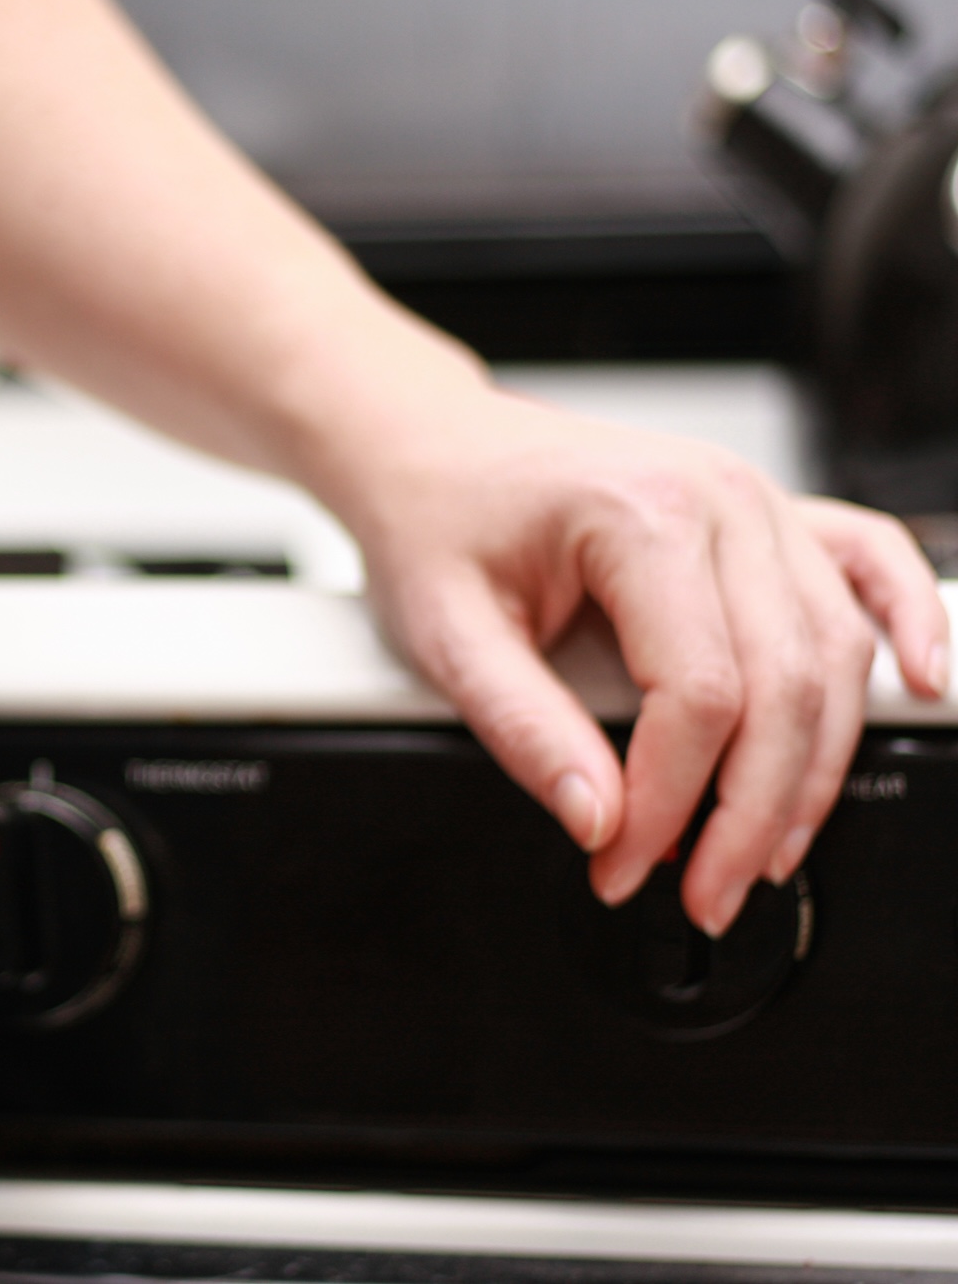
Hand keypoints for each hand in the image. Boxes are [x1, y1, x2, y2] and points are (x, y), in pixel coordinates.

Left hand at [314, 311, 948, 935]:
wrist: (432, 449)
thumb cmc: (436, 521)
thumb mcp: (444, 634)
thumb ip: (521, 729)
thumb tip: (596, 819)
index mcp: (639, 515)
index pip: (699, 694)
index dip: (671, 802)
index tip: (624, 863)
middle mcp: (718, 500)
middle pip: (784, 686)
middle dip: (749, 815)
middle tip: (702, 891)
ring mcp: (755, 502)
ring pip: (835, 652)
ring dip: (814, 768)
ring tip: (765, 852)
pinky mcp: (766, 515)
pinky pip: (868, 563)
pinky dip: (907, 625)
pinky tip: (920, 686)